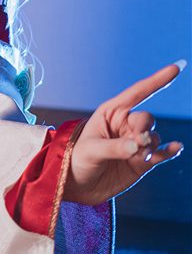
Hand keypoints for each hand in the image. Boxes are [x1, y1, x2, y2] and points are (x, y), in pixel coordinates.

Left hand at [63, 60, 185, 205]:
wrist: (78, 185)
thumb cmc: (78, 159)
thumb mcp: (91, 150)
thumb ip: (114, 147)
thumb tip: (138, 146)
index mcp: (111, 112)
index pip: (138, 92)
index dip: (157, 80)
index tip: (176, 68)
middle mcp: (125, 125)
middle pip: (146, 119)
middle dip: (144, 129)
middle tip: (137, 143)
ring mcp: (135, 143)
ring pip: (154, 137)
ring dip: (150, 146)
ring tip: (138, 157)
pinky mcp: (142, 161)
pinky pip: (161, 153)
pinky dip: (169, 151)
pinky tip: (176, 148)